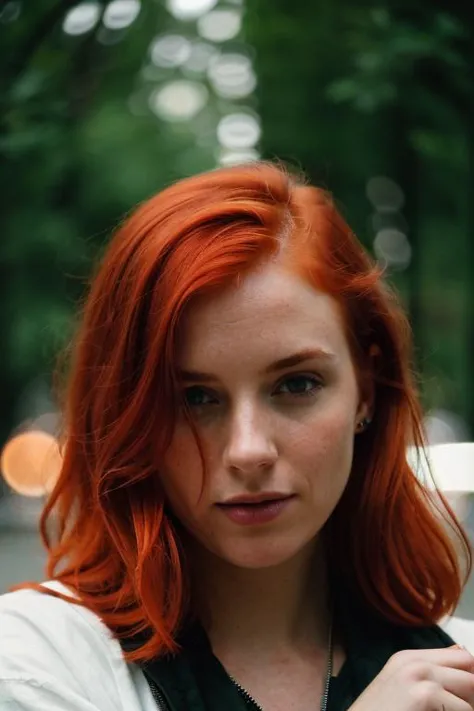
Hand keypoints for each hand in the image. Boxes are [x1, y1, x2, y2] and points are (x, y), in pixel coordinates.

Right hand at [348, 646, 473, 710]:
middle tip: (456, 709)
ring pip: (471, 691)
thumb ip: (431, 674)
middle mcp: (415, 661)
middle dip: (471, 695)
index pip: (461, 657)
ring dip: (465, 708)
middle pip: (469, 669)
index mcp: (409, 658)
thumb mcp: (401, 689)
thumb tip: (464, 657)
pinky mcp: (425, 694)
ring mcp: (420, 675)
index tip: (468, 698)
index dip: (470, 677)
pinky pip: (464, 709)